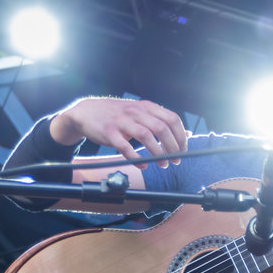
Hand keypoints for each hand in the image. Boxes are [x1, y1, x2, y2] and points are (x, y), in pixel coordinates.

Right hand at [52, 97, 187, 167]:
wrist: (87, 112)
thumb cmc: (118, 115)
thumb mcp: (140, 113)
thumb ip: (161, 122)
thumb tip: (186, 134)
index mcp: (146, 106)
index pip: (171, 119)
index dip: (180, 136)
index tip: (183, 150)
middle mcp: (135, 111)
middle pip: (161, 128)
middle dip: (172, 147)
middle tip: (175, 160)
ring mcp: (122, 121)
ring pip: (145, 136)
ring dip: (157, 153)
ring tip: (162, 165)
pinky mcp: (109, 133)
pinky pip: (125, 147)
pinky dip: (136, 158)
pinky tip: (143, 166)